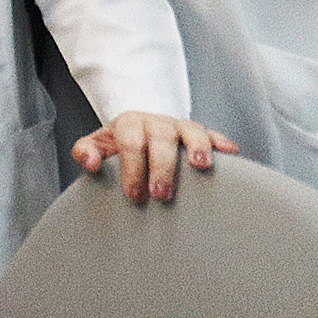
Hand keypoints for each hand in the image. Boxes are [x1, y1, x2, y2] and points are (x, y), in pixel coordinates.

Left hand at [73, 112, 236, 203]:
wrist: (138, 127)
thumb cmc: (118, 143)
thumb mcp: (97, 144)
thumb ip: (86, 151)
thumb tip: (91, 162)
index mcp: (130, 123)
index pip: (130, 142)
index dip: (132, 167)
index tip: (134, 194)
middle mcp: (157, 122)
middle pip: (161, 138)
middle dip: (162, 167)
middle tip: (161, 195)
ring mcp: (180, 126)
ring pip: (192, 131)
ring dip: (198, 146)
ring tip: (201, 166)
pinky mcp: (200, 134)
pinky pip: (214, 134)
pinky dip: (222, 142)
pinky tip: (231, 153)